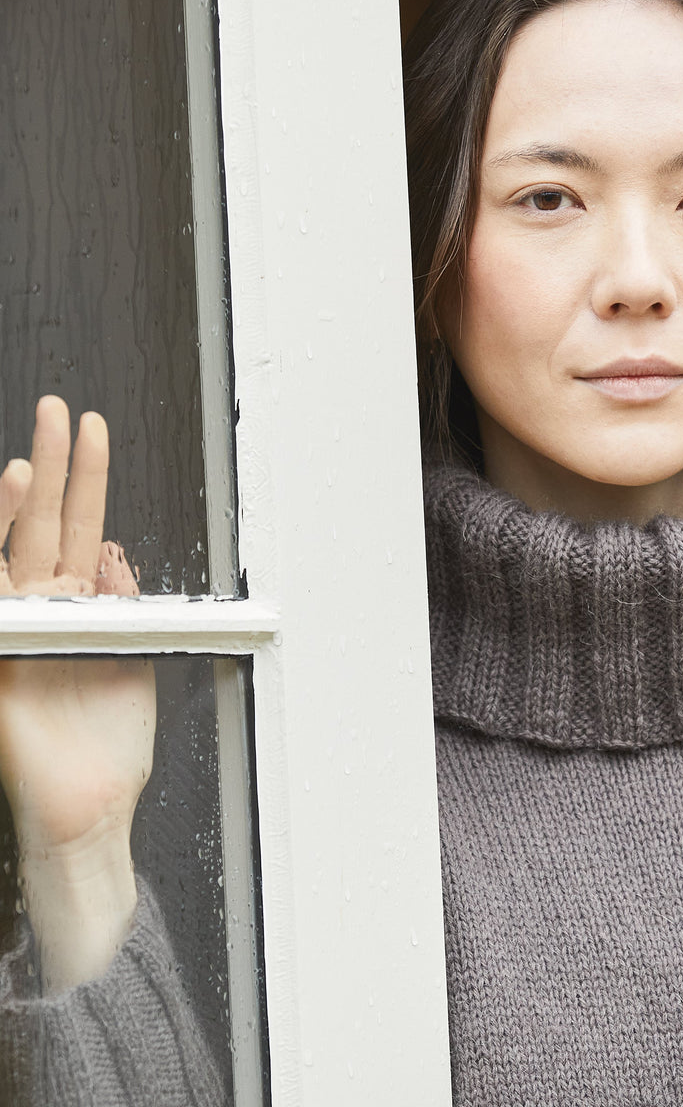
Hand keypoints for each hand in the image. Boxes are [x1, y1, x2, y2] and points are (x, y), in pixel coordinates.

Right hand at [0, 396, 155, 989]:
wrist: (91, 809)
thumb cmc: (109, 745)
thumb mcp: (133, 656)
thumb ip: (123, 603)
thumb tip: (117, 551)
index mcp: (82, 609)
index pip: (82, 528)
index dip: (86, 479)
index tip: (91, 430)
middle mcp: (45, 612)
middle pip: (47, 525)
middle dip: (53, 468)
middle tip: (55, 411)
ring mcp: (18, 634)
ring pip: (16, 556)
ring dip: (19, 509)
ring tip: (24, 462)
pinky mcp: (1, 662)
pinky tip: (0, 537)